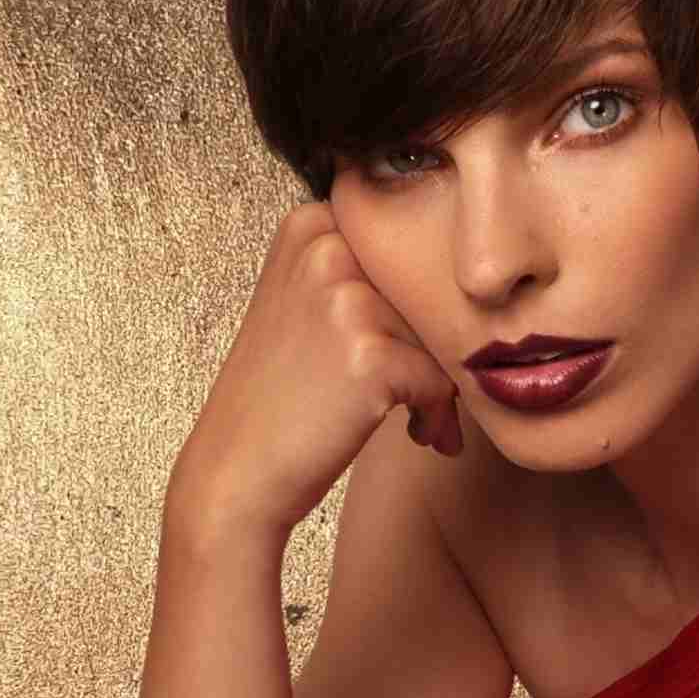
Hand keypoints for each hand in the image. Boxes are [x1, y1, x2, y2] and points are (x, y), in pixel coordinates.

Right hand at [168, 199, 461, 536]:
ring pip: (441, 336)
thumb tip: (463, 281)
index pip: (409, 254)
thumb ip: (366, 273)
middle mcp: (327, 247)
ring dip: (440, 386)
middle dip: (435, 348)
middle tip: (423, 396)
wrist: (235, 472)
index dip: (419, 307)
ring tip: (417, 419)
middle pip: (428, 292)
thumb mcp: (305, 304)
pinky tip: (416, 435)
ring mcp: (346, 298)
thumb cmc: (279, 398)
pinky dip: (437, 415)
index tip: (409, 348)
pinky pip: (442, 380)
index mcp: (312, 224)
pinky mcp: (370, 354)